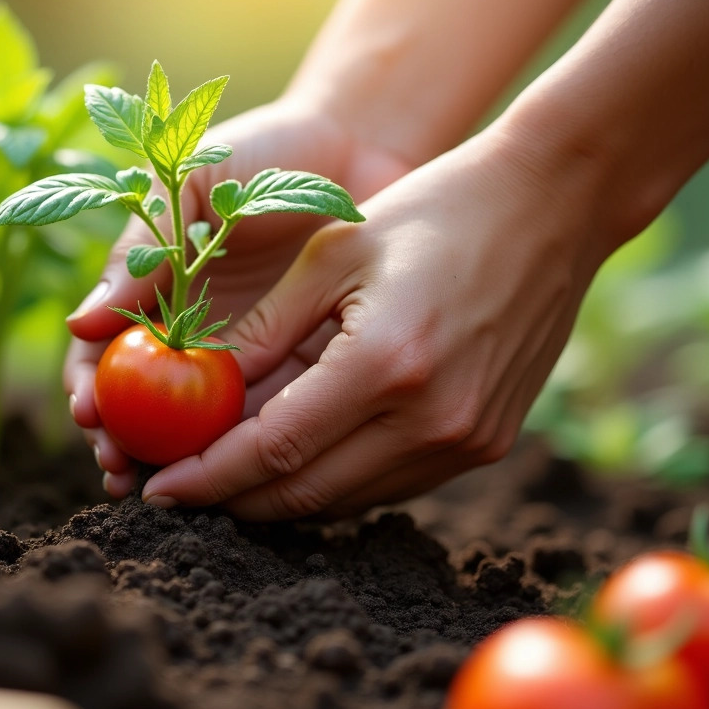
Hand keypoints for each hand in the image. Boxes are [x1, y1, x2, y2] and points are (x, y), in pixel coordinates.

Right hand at [64, 97, 412, 497]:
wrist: (360, 147)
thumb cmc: (265, 151)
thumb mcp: (193, 183)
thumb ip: (144, 247)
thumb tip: (83, 323)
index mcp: (154, 288)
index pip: (103, 350)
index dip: (89, 385)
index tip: (89, 411)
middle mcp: (190, 330)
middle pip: (142, 403)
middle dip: (122, 440)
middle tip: (120, 468)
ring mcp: (243, 353)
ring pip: (198, 424)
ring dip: (176, 460)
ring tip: (165, 486)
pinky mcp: (297, 365)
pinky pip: (267, 415)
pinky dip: (245, 448)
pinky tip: (236, 470)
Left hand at [139, 125, 612, 519]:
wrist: (551, 208)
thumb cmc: (434, 212)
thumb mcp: (333, 253)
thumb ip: (265, 330)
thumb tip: (201, 388)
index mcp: (386, 363)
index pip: (275, 450)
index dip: (208, 477)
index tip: (157, 489)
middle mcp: (433, 419)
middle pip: (308, 493)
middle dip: (234, 501)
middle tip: (182, 494)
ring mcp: (468, 440)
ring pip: (348, 501)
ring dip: (282, 500)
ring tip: (228, 483)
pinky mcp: (487, 443)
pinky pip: (391, 486)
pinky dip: (336, 484)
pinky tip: (299, 464)